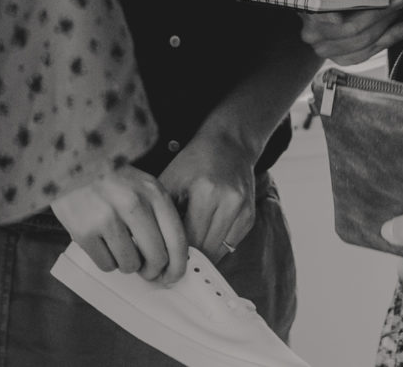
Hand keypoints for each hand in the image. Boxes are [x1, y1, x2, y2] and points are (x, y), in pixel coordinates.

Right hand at [51, 165, 188, 284]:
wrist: (67, 162)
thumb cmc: (105, 175)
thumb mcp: (139, 183)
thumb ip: (157, 213)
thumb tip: (170, 256)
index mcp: (152, 191)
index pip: (177, 239)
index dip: (177, 266)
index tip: (172, 275)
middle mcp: (133, 203)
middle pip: (156, 258)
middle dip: (151, 269)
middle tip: (144, 268)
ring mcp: (107, 217)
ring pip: (130, 265)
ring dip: (125, 262)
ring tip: (115, 244)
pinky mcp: (85, 230)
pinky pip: (106, 265)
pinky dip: (105, 259)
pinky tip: (100, 241)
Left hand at [157, 133, 257, 267]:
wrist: (229, 145)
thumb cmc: (195, 161)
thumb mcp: (170, 179)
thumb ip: (162, 211)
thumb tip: (152, 242)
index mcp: (206, 191)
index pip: (189, 238)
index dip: (173, 250)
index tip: (161, 255)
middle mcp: (229, 202)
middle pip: (205, 248)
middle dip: (187, 256)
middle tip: (171, 257)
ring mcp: (243, 210)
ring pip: (219, 251)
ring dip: (202, 253)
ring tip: (186, 248)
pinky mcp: (250, 217)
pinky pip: (230, 245)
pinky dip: (216, 246)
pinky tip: (203, 236)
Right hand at [295, 0, 402, 65]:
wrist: (321, 13)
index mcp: (309, 15)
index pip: (334, 15)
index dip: (359, 10)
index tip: (383, 1)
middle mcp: (316, 37)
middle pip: (354, 29)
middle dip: (381, 13)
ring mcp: (330, 52)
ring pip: (366, 41)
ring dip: (389, 25)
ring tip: (402, 10)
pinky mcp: (346, 59)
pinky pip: (371, 51)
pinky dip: (391, 39)